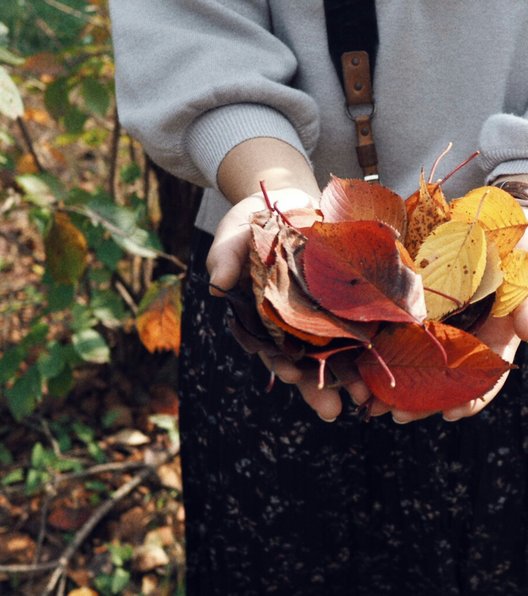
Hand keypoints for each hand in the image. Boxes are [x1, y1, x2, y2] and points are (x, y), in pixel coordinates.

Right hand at [207, 187, 352, 420]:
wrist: (288, 201)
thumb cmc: (254, 223)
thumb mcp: (234, 234)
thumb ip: (225, 256)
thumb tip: (218, 283)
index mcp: (261, 316)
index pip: (267, 347)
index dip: (277, 362)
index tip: (289, 374)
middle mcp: (291, 323)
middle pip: (302, 360)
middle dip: (316, 387)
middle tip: (331, 411)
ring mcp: (320, 313)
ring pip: (333, 352)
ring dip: (347, 378)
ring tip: (363, 399)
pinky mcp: (344, 300)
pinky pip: (359, 326)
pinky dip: (370, 347)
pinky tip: (382, 366)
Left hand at [389, 175, 527, 423]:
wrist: (485, 215)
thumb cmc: (512, 244)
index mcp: (490, 335)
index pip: (483, 376)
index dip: (470, 397)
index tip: (451, 415)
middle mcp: (458, 334)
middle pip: (439, 375)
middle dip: (418, 398)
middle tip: (396, 415)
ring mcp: (431, 319)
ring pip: (410, 358)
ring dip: (390, 380)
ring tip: (369, 399)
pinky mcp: (405, 302)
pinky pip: (387, 327)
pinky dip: (373, 346)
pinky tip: (357, 363)